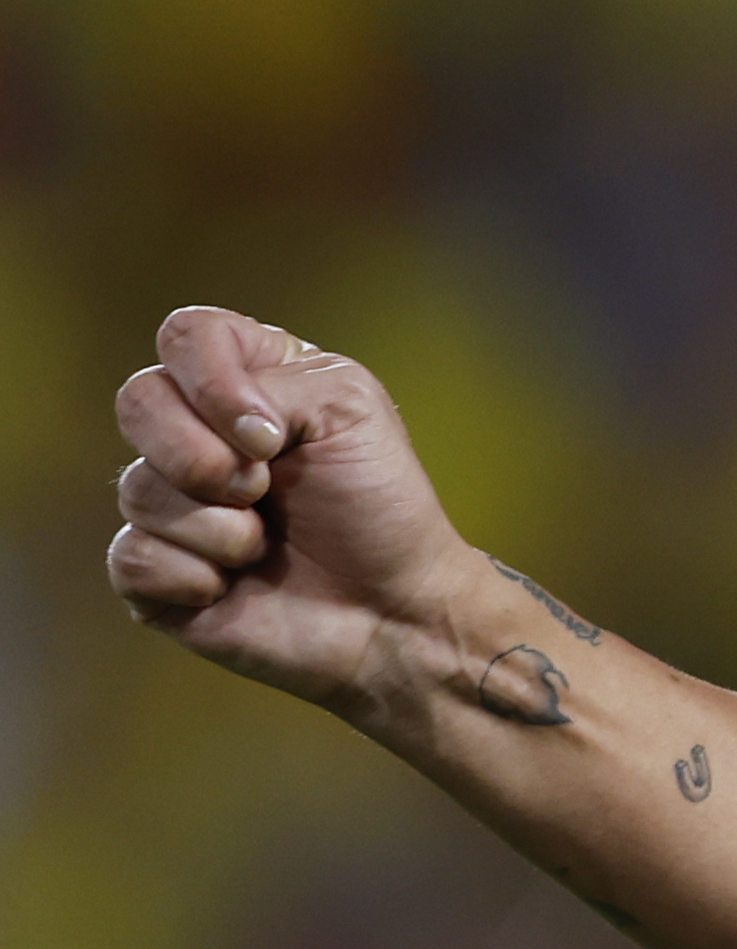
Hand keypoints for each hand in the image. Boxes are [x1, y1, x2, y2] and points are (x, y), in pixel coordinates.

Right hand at [107, 306, 484, 714]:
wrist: (393, 612)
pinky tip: (232, 586)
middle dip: (204, 456)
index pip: (186, 336)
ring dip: (219, 526)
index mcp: (250, 379)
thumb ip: (273, 385)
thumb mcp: (349, 411)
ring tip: (266, 545)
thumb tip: (212, 432)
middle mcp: (198, 432)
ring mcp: (170, 500)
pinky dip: (194, 575)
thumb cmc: (379, 505)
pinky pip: (131, 556)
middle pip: (137, 401)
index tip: (270, 433)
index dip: (211, 379)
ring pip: (137, 489)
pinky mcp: (153, 569)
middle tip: (265, 487)